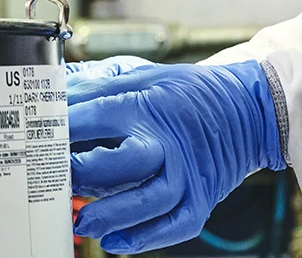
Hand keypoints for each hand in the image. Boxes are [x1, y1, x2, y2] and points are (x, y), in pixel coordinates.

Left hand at [69, 60, 284, 253]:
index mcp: (151, 102)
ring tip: (84, 222)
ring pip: (150, 199)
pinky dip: (147, 238)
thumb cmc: (190, 92)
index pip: (99, 113)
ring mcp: (188, 171)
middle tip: (62, 178)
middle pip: (126, 161)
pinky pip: (175, 224)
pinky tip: (117, 242)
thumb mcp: (147, 74)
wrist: (248, 107)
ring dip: (114, 214)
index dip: (65, 126)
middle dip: (88, 173)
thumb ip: (102, 82)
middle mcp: (169, 139)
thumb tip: (61, 89)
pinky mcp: (202, 196)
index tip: (40, 136)